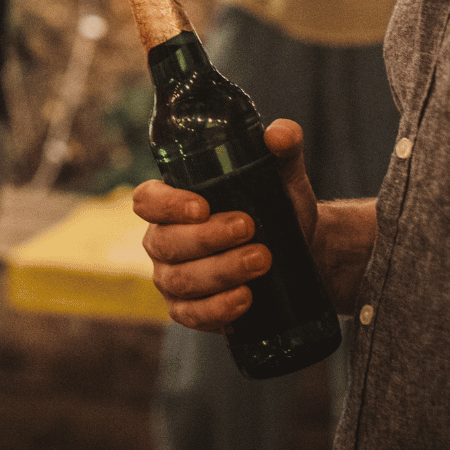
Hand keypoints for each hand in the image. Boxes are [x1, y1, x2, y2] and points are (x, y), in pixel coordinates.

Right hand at [133, 119, 318, 331]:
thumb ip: (284, 146)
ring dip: (220, 272)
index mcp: (171, 202)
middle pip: (166, 242)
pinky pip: (191, 315)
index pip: (146, 200)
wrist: (302, 254)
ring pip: (181, 279)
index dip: (167, 205)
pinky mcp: (188, 311)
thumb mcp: (284, 175)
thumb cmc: (279, 207)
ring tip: (261, 260)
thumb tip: (277, 134)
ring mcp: (172, 278)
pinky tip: (245, 298)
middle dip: (208, 239)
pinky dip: (217, 309)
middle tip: (249, 229)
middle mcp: (163, 239)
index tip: (203, 206)